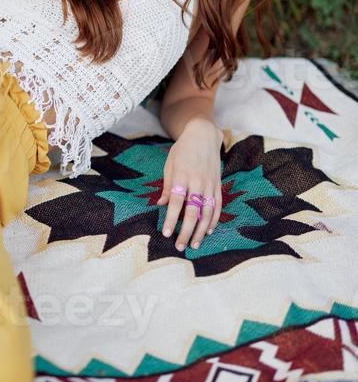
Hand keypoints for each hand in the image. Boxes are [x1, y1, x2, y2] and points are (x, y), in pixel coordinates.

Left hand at [156, 118, 223, 251]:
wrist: (203, 135)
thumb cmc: (182, 150)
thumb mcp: (170, 164)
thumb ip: (167, 185)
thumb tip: (161, 204)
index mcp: (182, 176)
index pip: (176, 202)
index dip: (172, 219)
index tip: (167, 233)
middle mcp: (197, 181)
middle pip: (193, 211)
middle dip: (186, 231)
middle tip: (179, 246)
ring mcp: (210, 184)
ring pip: (207, 212)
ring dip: (201, 230)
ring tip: (194, 244)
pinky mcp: (218, 184)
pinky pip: (218, 205)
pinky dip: (214, 219)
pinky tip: (209, 231)